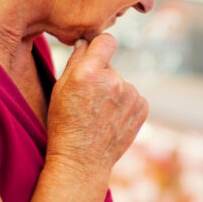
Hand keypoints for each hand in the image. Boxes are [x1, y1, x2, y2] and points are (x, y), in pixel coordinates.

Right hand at [45, 34, 148, 179]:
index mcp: (88, 72)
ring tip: (99, 115)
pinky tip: (111, 120)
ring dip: (114, 93)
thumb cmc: (64, 125)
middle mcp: (112, 80)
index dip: (100, 46)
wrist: (82, 161)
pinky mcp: (142, 107)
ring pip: (121, 84)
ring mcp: (131, 94)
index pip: (105, 41)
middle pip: (110, 66)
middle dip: (101, 76)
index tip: (96, 53)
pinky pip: (133, 97)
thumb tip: (86, 41)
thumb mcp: (60, 89)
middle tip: (89, 100)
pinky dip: (125, 105)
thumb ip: (75, 61)